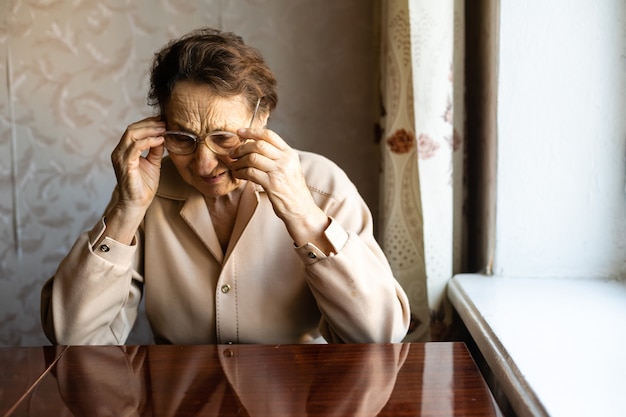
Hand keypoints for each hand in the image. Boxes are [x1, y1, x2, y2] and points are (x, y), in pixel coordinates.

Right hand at [110, 117, 164, 216]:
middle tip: (165, 122)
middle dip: (150, 124)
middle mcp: (119, 152)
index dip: (148, 123)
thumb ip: (155, 149)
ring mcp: (120, 158)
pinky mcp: (125, 164)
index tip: (163, 120)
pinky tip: (160, 140)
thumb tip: (162, 136)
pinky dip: (149, 141)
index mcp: (124, 150)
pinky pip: (136, 147)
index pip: (134, 130)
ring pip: (132, 135)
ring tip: (164, 129)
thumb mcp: (153, 163)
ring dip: (150, 130)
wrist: (138, 203)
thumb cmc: (144, 185)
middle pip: (132, 129)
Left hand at [229, 127, 329, 248]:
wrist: (301, 210)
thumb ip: (277, 157)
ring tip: (235, 166)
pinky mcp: (272, 184)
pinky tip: (238, 175)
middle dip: (242, 148)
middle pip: (258, 145)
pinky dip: (240, 172)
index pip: (269, 135)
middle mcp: (285, 160)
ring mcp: (279, 172)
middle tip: (233, 153)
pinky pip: (250, 172)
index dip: (252, 131)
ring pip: (252, 158)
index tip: (239, 132)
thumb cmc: (292, 190)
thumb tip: (256, 146)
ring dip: (239, 161)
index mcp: (290, 154)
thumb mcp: (290, 168)